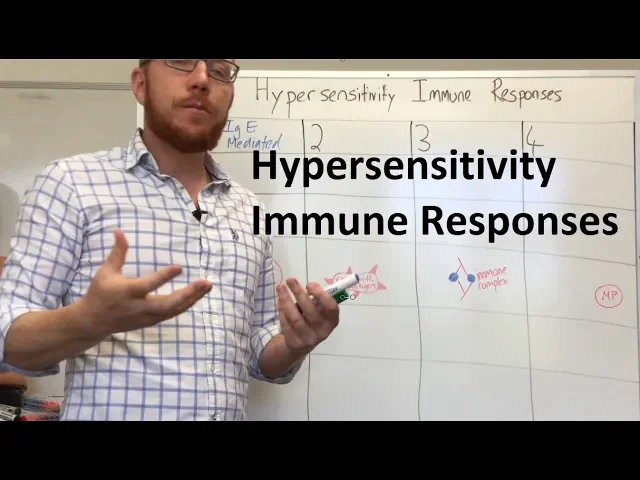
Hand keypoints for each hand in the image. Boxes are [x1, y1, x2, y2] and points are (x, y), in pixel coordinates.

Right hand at [79, 229, 211, 336]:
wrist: (93, 322)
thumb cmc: (100, 293)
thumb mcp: (106, 272)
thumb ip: (117, 253)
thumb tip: (119, 230)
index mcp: (127, 292)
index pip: (148, 285)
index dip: (164, 277)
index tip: (180, 267)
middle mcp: (139, 307)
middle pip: (168, 304)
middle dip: (188, 294)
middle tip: (205, 282)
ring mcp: (146, 317)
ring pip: (173, 311)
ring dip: (192, 299)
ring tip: (207, 287)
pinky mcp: (151, 322)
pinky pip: (172, 314)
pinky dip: (185, 305)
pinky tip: (197, 295)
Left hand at [276, 278, 339, 354]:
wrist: (302, 343)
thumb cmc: (312, 319)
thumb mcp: (319, 309)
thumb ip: (317, 298)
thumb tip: (311, 286)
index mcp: (332, 320)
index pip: (331, 308)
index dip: (321, 295)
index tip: (309, 284)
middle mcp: (322, 331)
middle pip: (310, 311)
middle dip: (299, 293)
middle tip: (290, 280)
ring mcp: (308, 338)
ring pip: (295, 318)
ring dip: (286, 300)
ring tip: (280, 287)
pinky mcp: (295, 342)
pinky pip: (286, 323)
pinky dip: (281, 309)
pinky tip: (280, 299)